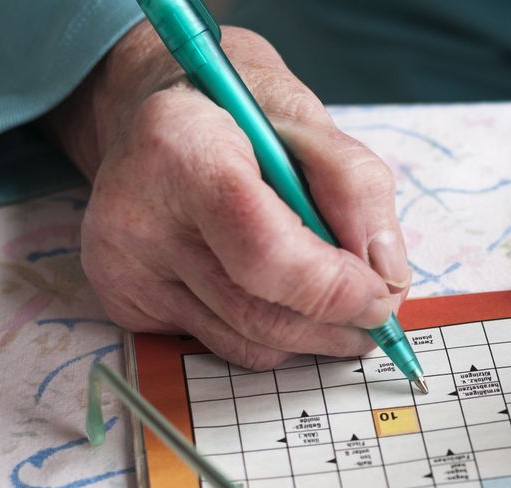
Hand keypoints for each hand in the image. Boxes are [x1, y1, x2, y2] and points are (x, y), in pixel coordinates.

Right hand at [44, 23, 408, 369]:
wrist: (158, 119)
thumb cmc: (242, 118)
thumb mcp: (313, 125)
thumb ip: (357, 193)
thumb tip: (386, 280)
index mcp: (183, 150)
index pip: (265, 252)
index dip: (333, 289)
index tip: (380, 297)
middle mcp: (137, 215)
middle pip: (258, 313)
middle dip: (336, 326)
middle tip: (378, 317)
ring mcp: (123, 266)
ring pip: (246, 344)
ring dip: (311, 339)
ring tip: (340, 308)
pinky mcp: (124, 302)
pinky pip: (221, 345)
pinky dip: (268, 335)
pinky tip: (278, 296)